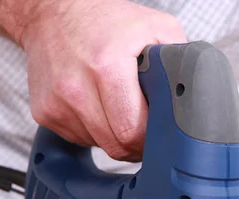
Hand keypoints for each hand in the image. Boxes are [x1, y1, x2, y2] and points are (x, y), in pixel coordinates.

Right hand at [19, 0, 186, 159]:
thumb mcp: (153, 26)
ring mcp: (57, 103)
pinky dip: (93, 131)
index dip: (151, 139)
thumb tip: (194, 91)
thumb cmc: (104, 20)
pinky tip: (97, 107)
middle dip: (135, 144)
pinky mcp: (44, 112)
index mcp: (107, 66)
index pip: (133, 131)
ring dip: (113, 136)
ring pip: (98, 145)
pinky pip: (79, 139)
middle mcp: (76, 87)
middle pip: (115, 145)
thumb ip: (179, 59)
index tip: (159, 134)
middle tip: (144, 130)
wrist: (51, 12)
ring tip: (118, 110)